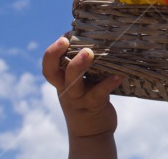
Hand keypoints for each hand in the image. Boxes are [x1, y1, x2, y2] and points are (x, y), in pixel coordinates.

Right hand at [42, 36, 121, 157]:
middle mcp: (66, 89)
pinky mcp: (94, 105)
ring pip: (74, 83)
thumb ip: (84, 65)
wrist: (92, 132)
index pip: (48, 65)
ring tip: (88, 52)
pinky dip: (108, 83)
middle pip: (53, 72)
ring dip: (79, 66)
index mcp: (61, 81)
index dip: (52, 51)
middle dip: (56, 54)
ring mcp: (79, 98)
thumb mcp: (81, 82)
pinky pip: (99, 92)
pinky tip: (118, 75)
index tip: (65, 35)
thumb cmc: (89, 98)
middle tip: (66, 40)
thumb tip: (97, 36)